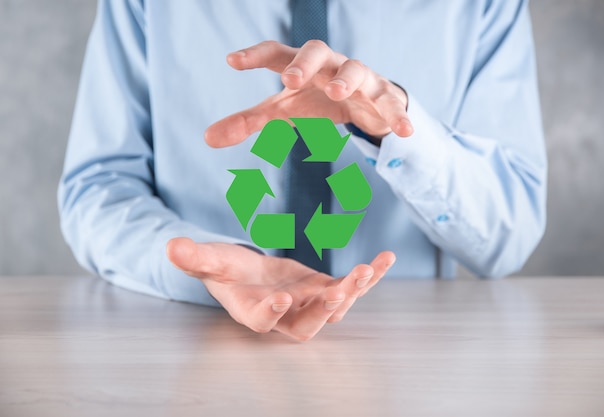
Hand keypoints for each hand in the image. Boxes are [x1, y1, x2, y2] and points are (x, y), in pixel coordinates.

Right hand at [166, 238, 395, 340]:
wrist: (248, 274)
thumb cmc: (225, 270)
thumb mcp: (209, 260)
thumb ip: (194, 257)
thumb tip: (171, 247)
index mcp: (253, 311)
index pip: (261, 320)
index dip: (271, 313)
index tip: (281, 298)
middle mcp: (285, 315)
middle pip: (307, 324)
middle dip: (323, 309)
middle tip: (336, 290)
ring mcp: (309, 304)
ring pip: (335, 308)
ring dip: (353, 291)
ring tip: (368, 268)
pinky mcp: (325, 289)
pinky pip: (351, 287)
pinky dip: (370, 276)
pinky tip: (387, 259)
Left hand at [205, 40, 412, 147]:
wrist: (361, 99)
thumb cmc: (314, 97)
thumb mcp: (281, 110)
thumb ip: (248, 121)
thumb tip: (207, 138)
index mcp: (300, 65)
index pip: (276, 53)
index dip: (255, 55)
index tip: (231, 61)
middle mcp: (328, 64)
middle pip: (317, 51)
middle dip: (304, 63)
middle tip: (288, 80)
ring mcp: (358, 77)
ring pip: (355, 69)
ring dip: (346, 78)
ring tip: (336, 92)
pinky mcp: (382, 94)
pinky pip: (389, 101)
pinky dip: (396, 114)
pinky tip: (403, 132)